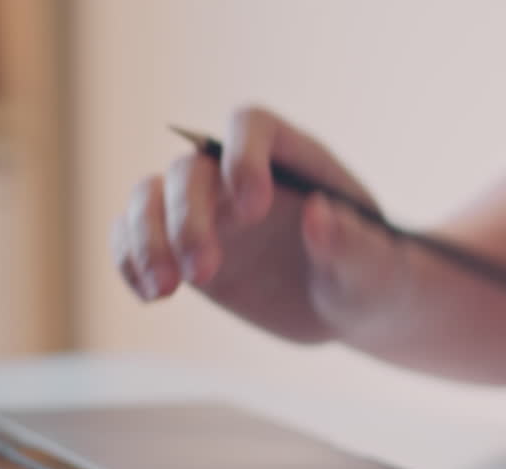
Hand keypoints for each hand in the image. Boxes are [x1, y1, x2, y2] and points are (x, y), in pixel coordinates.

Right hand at [110, 106, 411, 344]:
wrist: (354, 305)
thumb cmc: (376, 277)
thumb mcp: (377, 269)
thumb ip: (354, 245)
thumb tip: (318, 216)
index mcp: (295, 158)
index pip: (252, 126)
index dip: (243, 156)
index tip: (254, 208)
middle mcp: (241, 174)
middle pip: (191, 169)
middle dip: (187, 218)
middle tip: (205, 274)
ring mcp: (209, 208)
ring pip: (149, 197)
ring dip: (145, 239)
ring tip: (166, 290)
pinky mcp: (184, 244)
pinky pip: (134, 238)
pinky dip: (129, 259)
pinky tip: (150, 295)